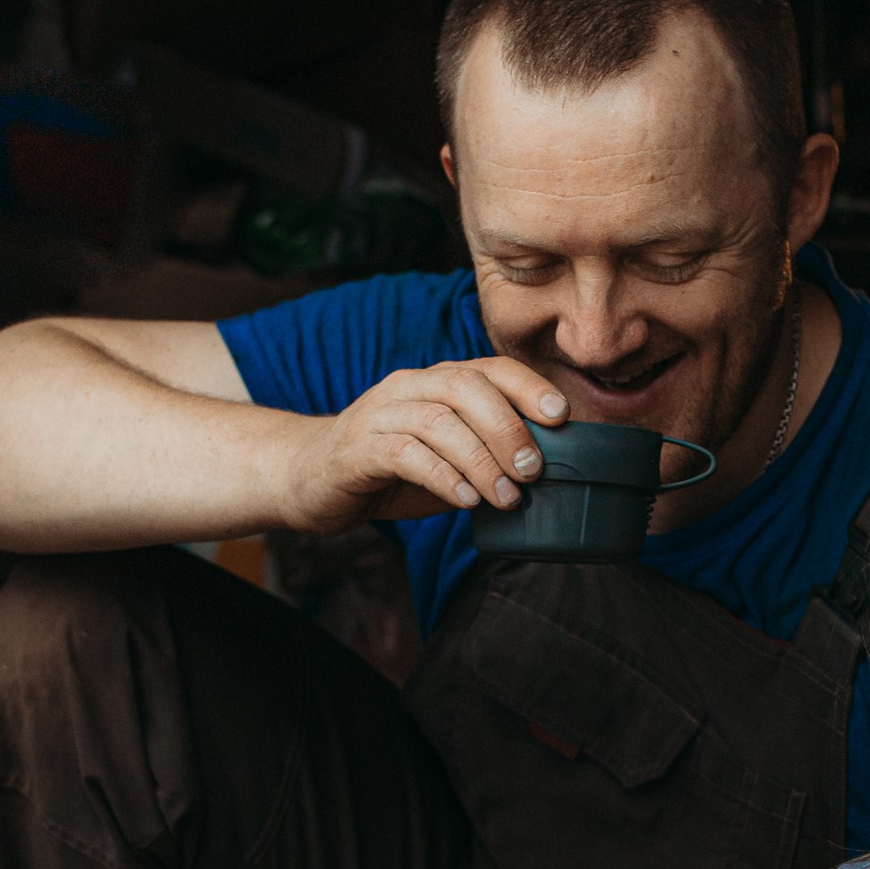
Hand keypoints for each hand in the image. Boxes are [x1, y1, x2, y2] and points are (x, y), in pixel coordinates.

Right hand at [296, 357, 568, 532]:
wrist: (309, 478)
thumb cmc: (387, 470)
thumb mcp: (445, 458)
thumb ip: (483, 454)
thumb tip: (541, 473)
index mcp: (434, 382)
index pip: (487, 368)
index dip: (527, 386)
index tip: (560, 416)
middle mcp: (408, 387)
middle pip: (465, 388)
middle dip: (507, 427)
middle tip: (533, 469)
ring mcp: (380, 414)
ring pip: (439, 422)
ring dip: (481, 461)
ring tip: (507, 496)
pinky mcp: (358, 449)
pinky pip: (406, 454)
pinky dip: (443, 477)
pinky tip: (466, 500)